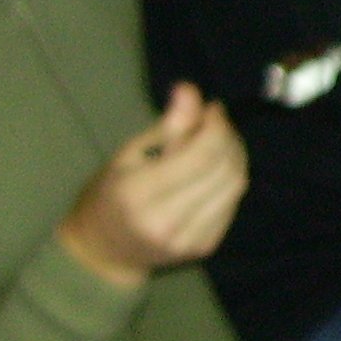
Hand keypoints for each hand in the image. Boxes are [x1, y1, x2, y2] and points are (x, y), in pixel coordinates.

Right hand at [56, 84, 247, 288]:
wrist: (104, 250)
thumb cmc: (111, 194)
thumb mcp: (129, 154)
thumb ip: (167, 126)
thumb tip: (190, 90)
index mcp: (140, 194)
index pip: (201, 156)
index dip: (217, 126)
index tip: (213, 108)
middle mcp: (167, 222)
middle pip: (224, 170)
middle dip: (229, 138)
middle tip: (216, 122)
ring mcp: (189, 240)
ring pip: (235, 186)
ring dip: (235, 156)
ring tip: (219, 141)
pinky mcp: (204, 247)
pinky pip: (233, 203)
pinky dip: (230, 178)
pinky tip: (215, 169)